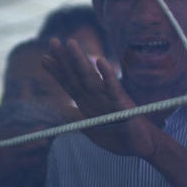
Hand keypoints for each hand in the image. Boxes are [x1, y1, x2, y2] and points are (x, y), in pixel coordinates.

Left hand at [42, 37, 157, 157]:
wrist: (141, 146)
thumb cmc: (119, 138)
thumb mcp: (92, 130)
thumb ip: (78, 119)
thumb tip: (61, 109)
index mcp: (89, 103)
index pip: (70, 84)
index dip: (57, 72)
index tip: (44, 59)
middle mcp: (97, 96)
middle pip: (77, 75)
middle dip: (64, 59)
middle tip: (52, 40)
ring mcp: (109, 97)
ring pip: (90, 76)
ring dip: (80, 60)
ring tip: (70, 43)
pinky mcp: (122, 104)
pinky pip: (113, 88)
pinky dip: (107, 75)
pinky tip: (101, 61)